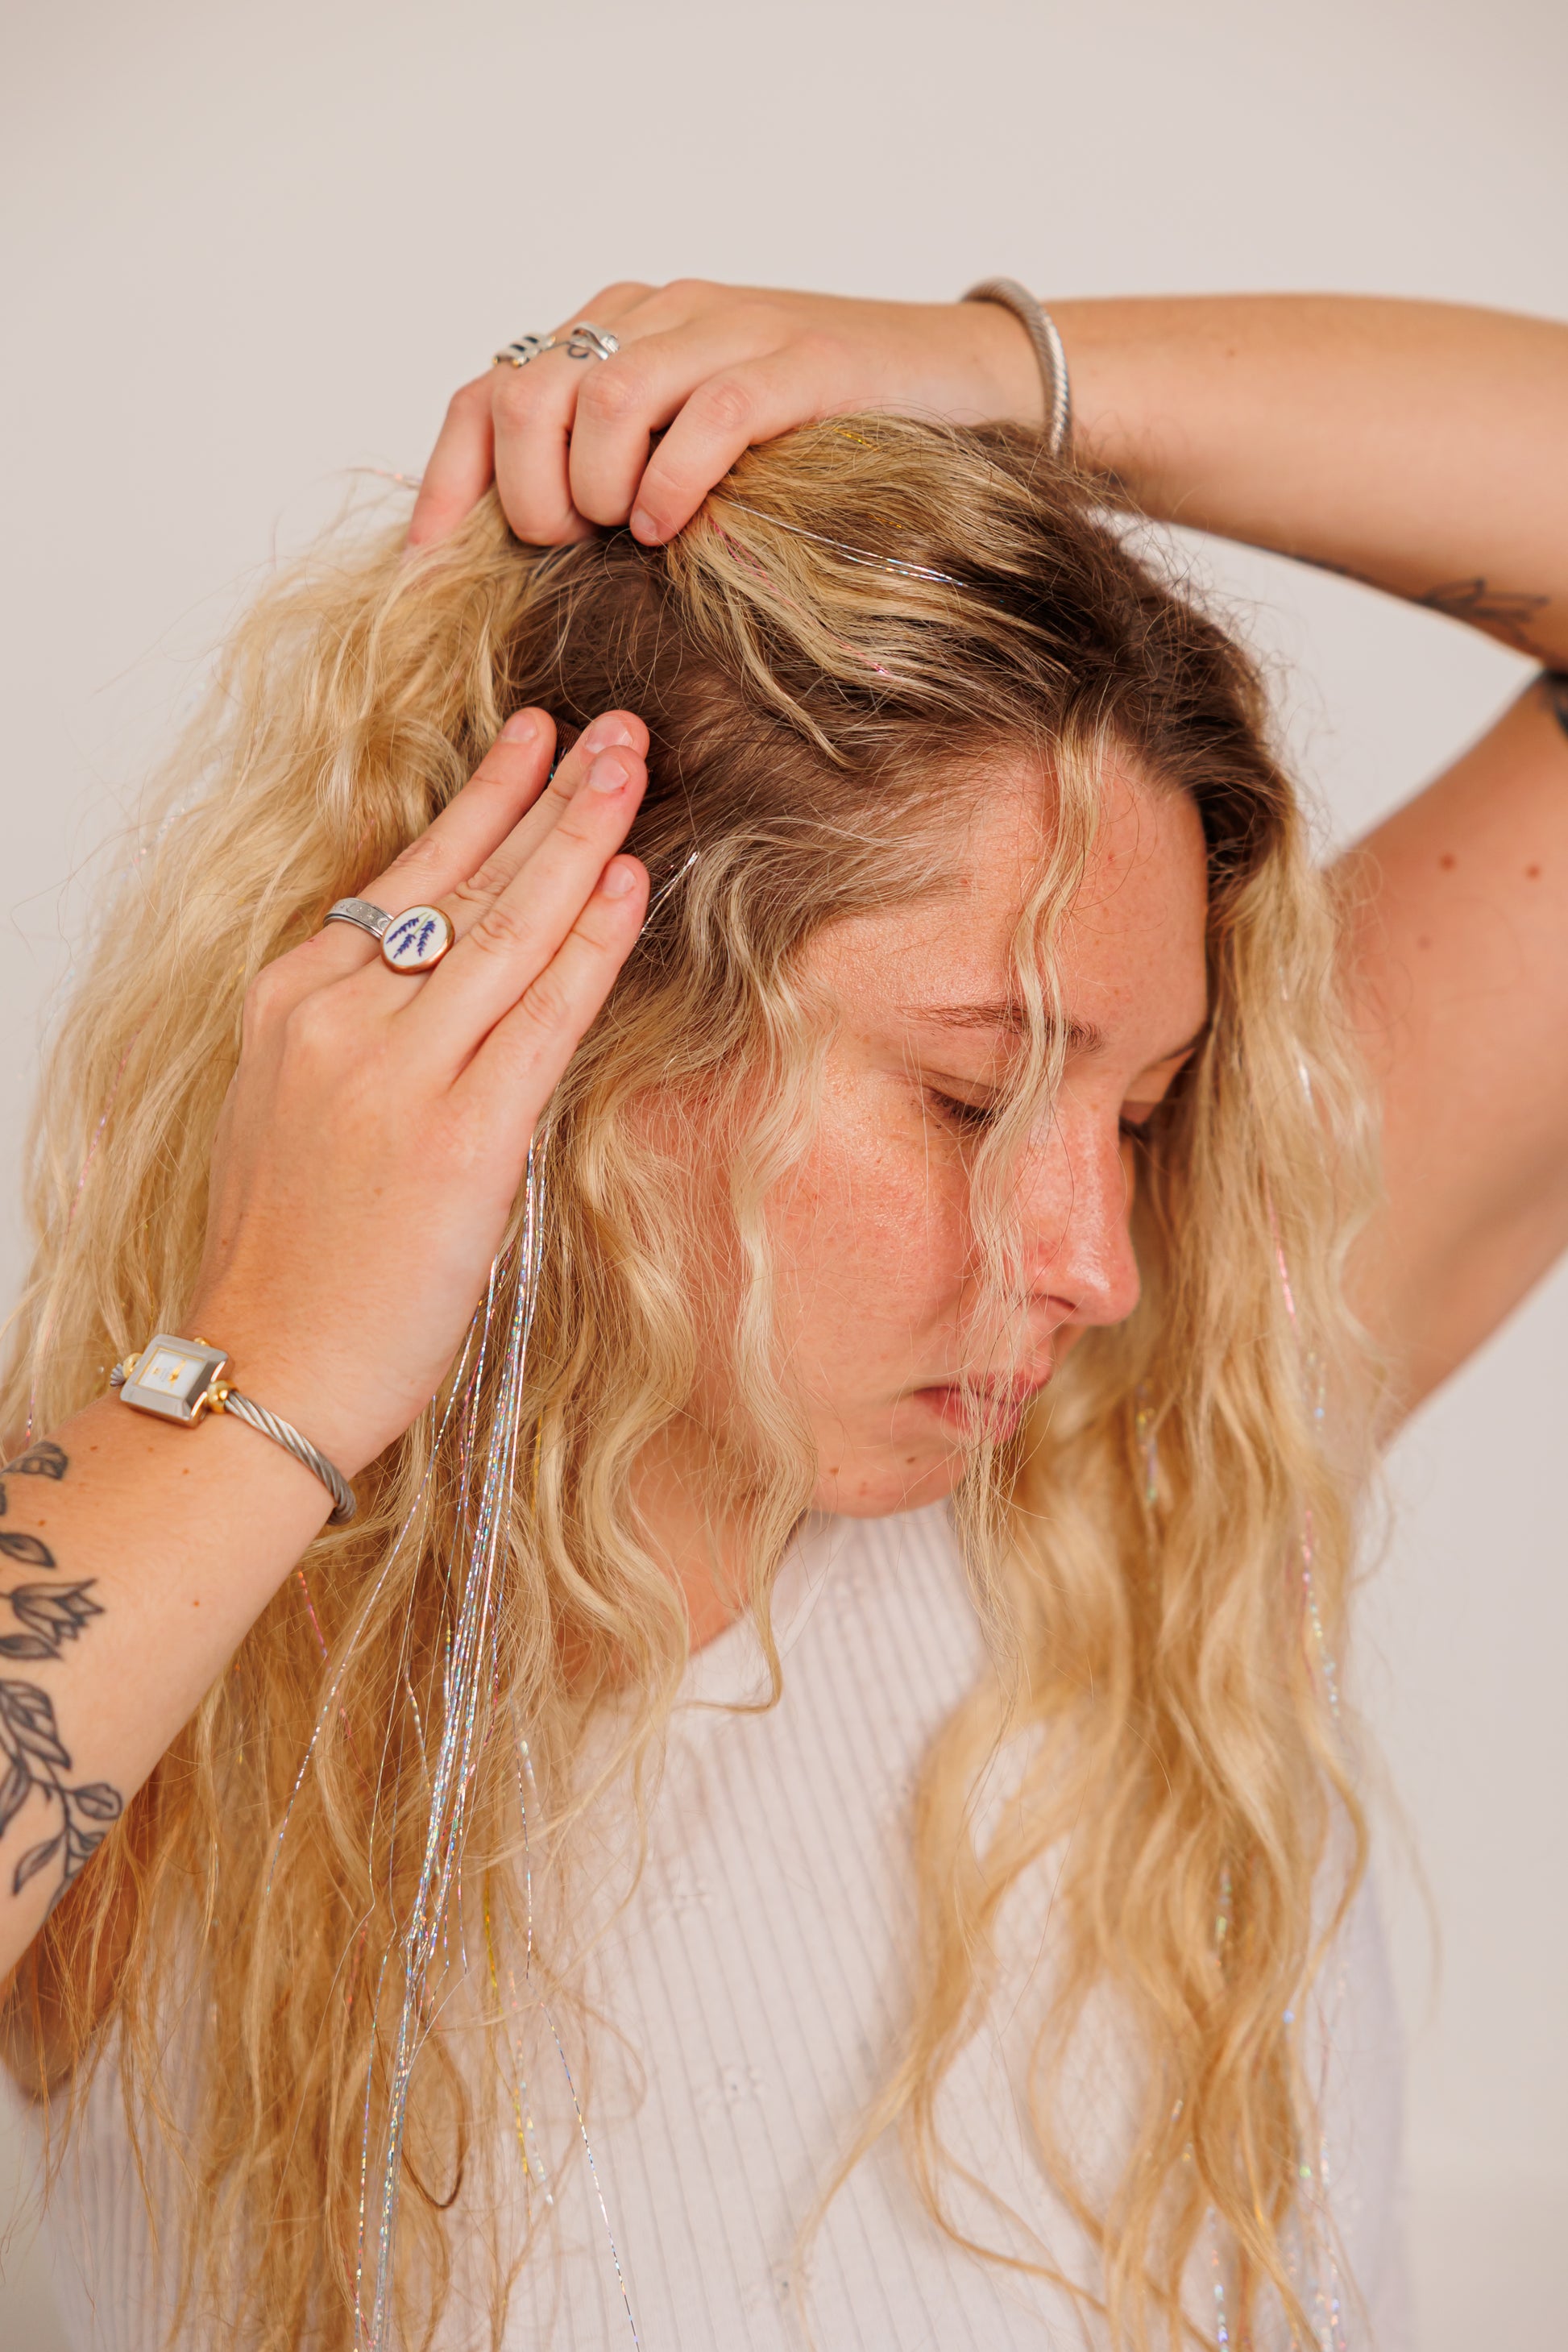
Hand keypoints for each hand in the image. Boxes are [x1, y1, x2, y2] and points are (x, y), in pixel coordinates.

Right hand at [189, 710, 649, 1477]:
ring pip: (507, 929)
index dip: (481, 803)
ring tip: (633, 763)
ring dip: (582, 836)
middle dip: (547, 794)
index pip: (404, 876)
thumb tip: (440, 978)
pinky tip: (631, 882)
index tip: (530, 744)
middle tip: (612, 727)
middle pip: (462, 881)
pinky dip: (592, 945)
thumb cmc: (288, 1258)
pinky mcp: (460, 1138)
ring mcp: (397, 1073)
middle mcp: (339, 1017)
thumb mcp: (291, 1111)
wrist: (267, 1367)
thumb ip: (357, 1034)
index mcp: (291, 1001)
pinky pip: (543, 1017)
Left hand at [407, 280, 1044, 552]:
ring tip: (628, 536)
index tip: (435, 565)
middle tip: (574, 548)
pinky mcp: (804, 363)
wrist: (969, 380)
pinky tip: (676, 527)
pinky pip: (708, 413)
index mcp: (624, 332)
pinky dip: (675, 478)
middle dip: (529, 493)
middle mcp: (665, 315)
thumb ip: (622, 474)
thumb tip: (532, 567)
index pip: (492, 390)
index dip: (450, 481)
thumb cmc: (828, 439)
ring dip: (596, 486)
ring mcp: (734, 330)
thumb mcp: (702, 456)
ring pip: (605, 394)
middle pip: (531, 391)